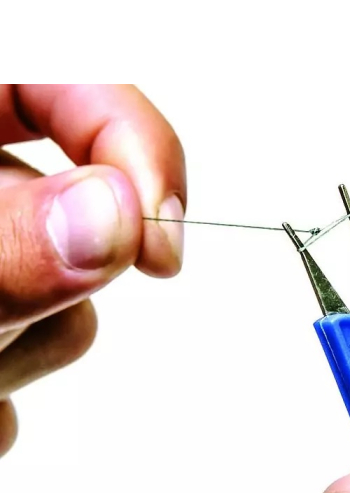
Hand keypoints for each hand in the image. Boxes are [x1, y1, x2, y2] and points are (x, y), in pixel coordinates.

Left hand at [0, 84, 185, 454]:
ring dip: (27, 354)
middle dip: (62, 288)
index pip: (82, 82)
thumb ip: (11, 242)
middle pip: (84, 215)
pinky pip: (35, 350)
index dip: (141, 152)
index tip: (164, 248)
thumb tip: (115, 219)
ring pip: (70, 300)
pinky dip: (6, 383)